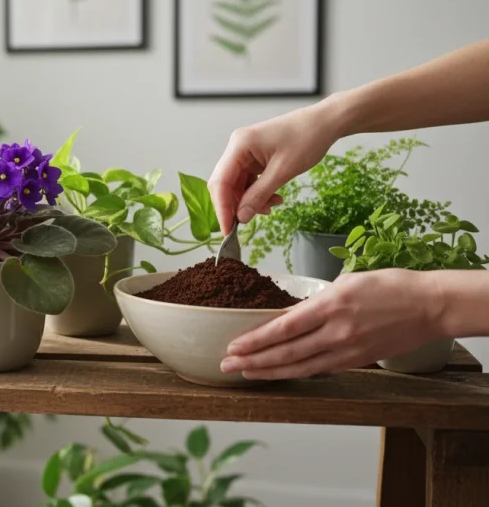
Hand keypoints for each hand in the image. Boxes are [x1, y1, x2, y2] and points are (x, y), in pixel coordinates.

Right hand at [208, 103, 342, 233]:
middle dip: (236, 205)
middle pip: (225, 184)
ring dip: (250, 200)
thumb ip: (259, 195)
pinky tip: (273, 199)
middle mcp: (237, 147)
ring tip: (270, 208)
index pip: (220, 182)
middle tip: (247, 223)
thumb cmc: (307, 138)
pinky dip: (258, 192)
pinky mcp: (254, 157)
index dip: (222, 208)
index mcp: (239, 145)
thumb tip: (241, 217)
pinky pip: (248, 180)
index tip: (228, 230)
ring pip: (237, 184)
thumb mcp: (283, 171)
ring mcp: (245, 152)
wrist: (325, 122)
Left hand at [219, 269, 443, 379]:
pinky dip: (295, 373)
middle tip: (227, 366)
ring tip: (245, 374)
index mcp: (331, 305)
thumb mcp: (345, 282)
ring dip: (269, 372)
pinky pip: (319, 369)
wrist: (429, 306)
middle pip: (286, 353)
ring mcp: (347, 349)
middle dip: (252, 361)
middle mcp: (336, 331)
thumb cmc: (390, 286)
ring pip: (300, 367)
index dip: (255, 340)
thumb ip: (315, 302)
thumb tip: (289, 314)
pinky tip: (278, 373)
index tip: (233, 346)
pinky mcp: (356, 361)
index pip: (283, 328)